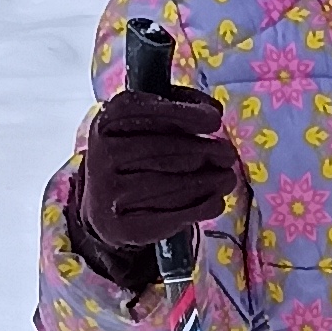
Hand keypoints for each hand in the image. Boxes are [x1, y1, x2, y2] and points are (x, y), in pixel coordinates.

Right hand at [78, 77, 244, 270]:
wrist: (104, 206)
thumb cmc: (136, 156)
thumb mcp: (144, 122)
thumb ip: (177, 105)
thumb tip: (213, 111)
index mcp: (107, 122)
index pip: (150, 112)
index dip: (186, 115)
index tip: (214, 121)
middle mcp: (104, 155)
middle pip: (168, 150)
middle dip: (206, 151)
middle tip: (227, 155)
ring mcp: (111, 192)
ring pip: (175, 184)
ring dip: (211, 181)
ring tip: (227, 178)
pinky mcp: (125, 225)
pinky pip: (175, 214)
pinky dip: (203, 206)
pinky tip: (216, 200)